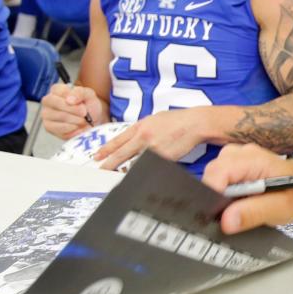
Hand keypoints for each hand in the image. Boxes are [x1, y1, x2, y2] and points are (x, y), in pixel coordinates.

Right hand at [40, 83, 104, 139]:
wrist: (91, 122)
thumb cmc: (88, 106)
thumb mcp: (88, 95)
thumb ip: (80, 93)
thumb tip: (69, 100)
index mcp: (57, 90)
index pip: (59, 90)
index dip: (72, 98)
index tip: (82, 103)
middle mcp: (48, 101)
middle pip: (55, 103)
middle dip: (73, 109)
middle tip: (84, 113)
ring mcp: (46, 114)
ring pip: (59, 116)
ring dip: (75, 119)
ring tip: (82, 120)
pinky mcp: (48, 127)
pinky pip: (59, 128)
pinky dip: (71, 128)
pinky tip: (76, 127)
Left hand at [94, 107, 208, 170]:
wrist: (194, 123)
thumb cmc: (177, 120)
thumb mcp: (155, 119)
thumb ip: (142, 129)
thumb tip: (134, 139)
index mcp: (140, 126)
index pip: (118, 140)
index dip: (106, 149)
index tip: (97, 156)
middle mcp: (143, 137)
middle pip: (121, 154)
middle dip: (109, 163)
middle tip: (100, 170)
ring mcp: (153, 148)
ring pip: (134, 162)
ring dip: (127, 169)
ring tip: (120, 174)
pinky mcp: (163, 158)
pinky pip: (150, 166)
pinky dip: (145, 170)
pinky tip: (141, 174)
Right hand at [203, 144, 292, 232]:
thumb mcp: (282, 208)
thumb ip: (255, 213)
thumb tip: (226, 221)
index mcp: (252, 160)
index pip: (218, 172)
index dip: (212, 195)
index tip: (215, 217)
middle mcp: (239, 153)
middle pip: (211, 174)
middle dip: (214, 198)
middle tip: (227, 218)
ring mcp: (233, 156)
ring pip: (212, 177)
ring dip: (219, 196)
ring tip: (235, 211)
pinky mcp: (231, 163)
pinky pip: (217, 178)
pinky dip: (222, 193)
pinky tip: (236, 203)